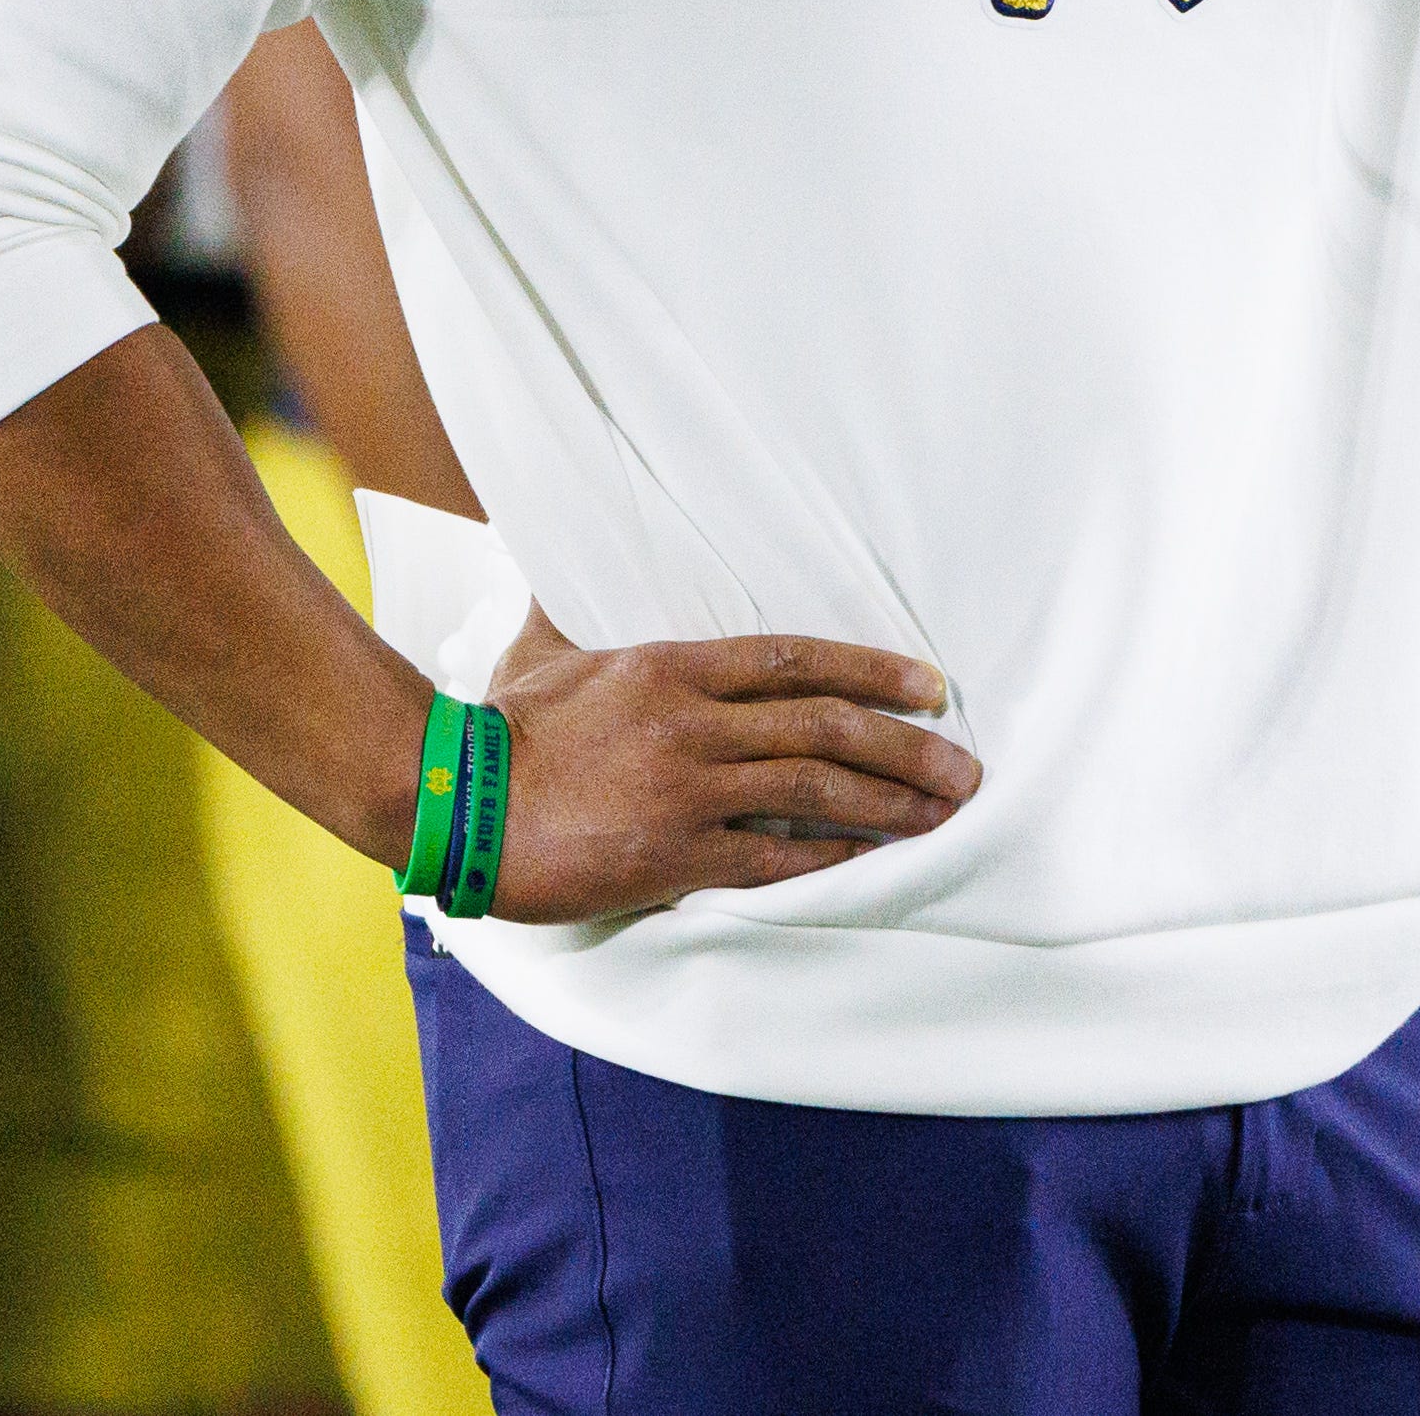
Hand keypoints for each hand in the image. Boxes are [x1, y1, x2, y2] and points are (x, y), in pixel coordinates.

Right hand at [479, 609, 978, 922]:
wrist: (456, 806)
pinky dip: (831, 859)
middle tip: (964, 767)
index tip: (931, 685)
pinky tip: (873, 862)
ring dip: (890, 803)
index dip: (874, 670)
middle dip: (907, 746)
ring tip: (942, 815)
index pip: (797, 658)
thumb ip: (571, 606)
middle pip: (825, 727)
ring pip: (815, 792)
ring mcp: (689, 791)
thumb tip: (559, 558)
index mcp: (671, 667)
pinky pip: (774, 860)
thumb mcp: (542, 648)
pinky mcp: (675, 854)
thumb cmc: (497, 726)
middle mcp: (693, 724)